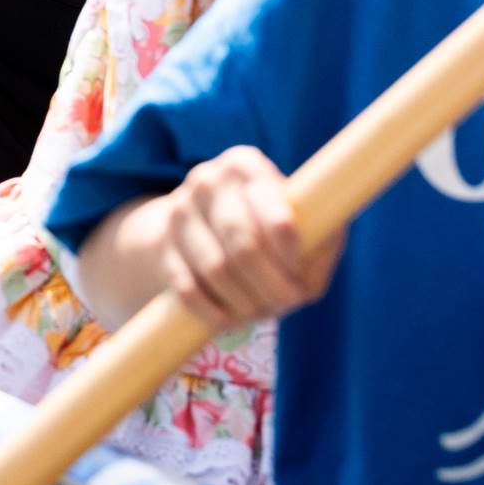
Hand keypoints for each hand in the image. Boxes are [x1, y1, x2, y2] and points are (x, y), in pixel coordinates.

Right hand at [155, 146, 342, 333]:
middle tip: (285, 304)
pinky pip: (186, 288)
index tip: (300, 281)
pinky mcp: (162, 243)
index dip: (289, 254)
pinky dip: (213, 312)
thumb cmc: (269, 226)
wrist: (203, 224)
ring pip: (215, 269)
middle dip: (269, 286)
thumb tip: (307, 275)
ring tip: (261, 312)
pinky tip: (231, 319)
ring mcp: (179, 209)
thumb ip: (321, 242)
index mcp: (247, 165)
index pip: (272, 213)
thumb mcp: (304, 224)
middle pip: (243, 245)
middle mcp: (208, 179)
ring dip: (243, 303)